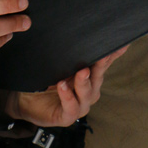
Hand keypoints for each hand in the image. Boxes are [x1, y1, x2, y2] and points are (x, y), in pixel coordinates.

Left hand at [6, 46, 127, 127]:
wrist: (26, 100)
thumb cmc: (46, 81)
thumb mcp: (60, 64)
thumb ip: (74, 53)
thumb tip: (83, 31)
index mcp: (91, 78)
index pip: (104, 63)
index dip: (113, 54)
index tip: (121, 44)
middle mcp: (89, 91)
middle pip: (97, 77)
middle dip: (99, 66)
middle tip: (100, 56)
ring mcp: (80, 105)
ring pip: (87, 93)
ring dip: (83, 82)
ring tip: (81, 72)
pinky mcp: (67, 116)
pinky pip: (71, 107)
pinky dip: (68, 97)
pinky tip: (62, 87)